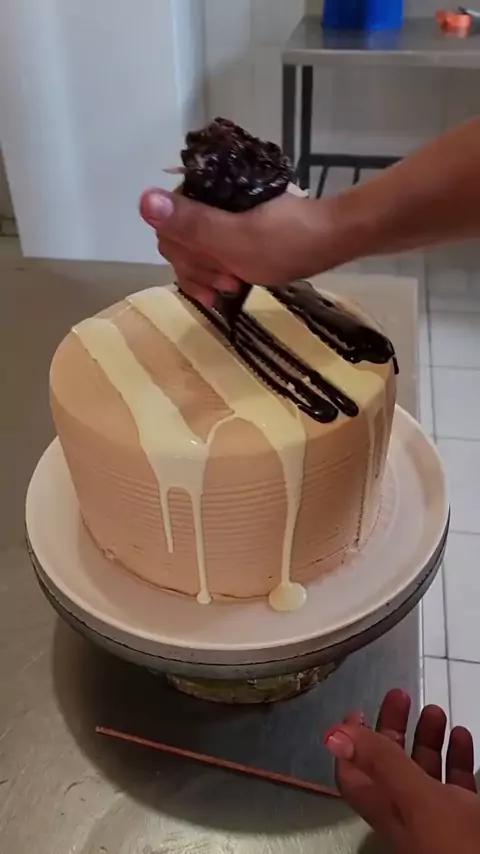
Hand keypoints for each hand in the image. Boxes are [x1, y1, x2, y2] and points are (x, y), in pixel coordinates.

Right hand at [139, 188, 328, 304]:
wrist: (333, 238)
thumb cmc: (287, 242)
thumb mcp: (235, 239)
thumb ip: (191, 224)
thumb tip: (144, 199)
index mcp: (202, 193)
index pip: (167, 231)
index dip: (186, 261)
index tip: (216, 278)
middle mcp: (208, 197)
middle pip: (180, 241)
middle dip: (198, 269)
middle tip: (229, 284)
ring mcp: (224, 212)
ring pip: (197, 249)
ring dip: (210, 274)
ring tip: (235, 287)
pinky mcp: (240, 224)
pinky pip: (216, 249)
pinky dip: (220, 269)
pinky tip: (234, 283)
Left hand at [325, 689, 479, 853]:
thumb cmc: (454, 844)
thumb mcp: (415, 797)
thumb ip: (379, 762)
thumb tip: (330, 733)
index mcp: (386, 808)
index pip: (353, 774)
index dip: (351, 743)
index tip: (359, 711)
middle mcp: (407, 811)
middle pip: (390, 764)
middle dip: (393, 727)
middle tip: (402, 695)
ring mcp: (438, 817)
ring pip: (425, 770)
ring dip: (427, 738)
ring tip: (437, 711)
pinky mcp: (467, 819)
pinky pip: (458, 784)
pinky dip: (457, 758)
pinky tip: (463, 737)